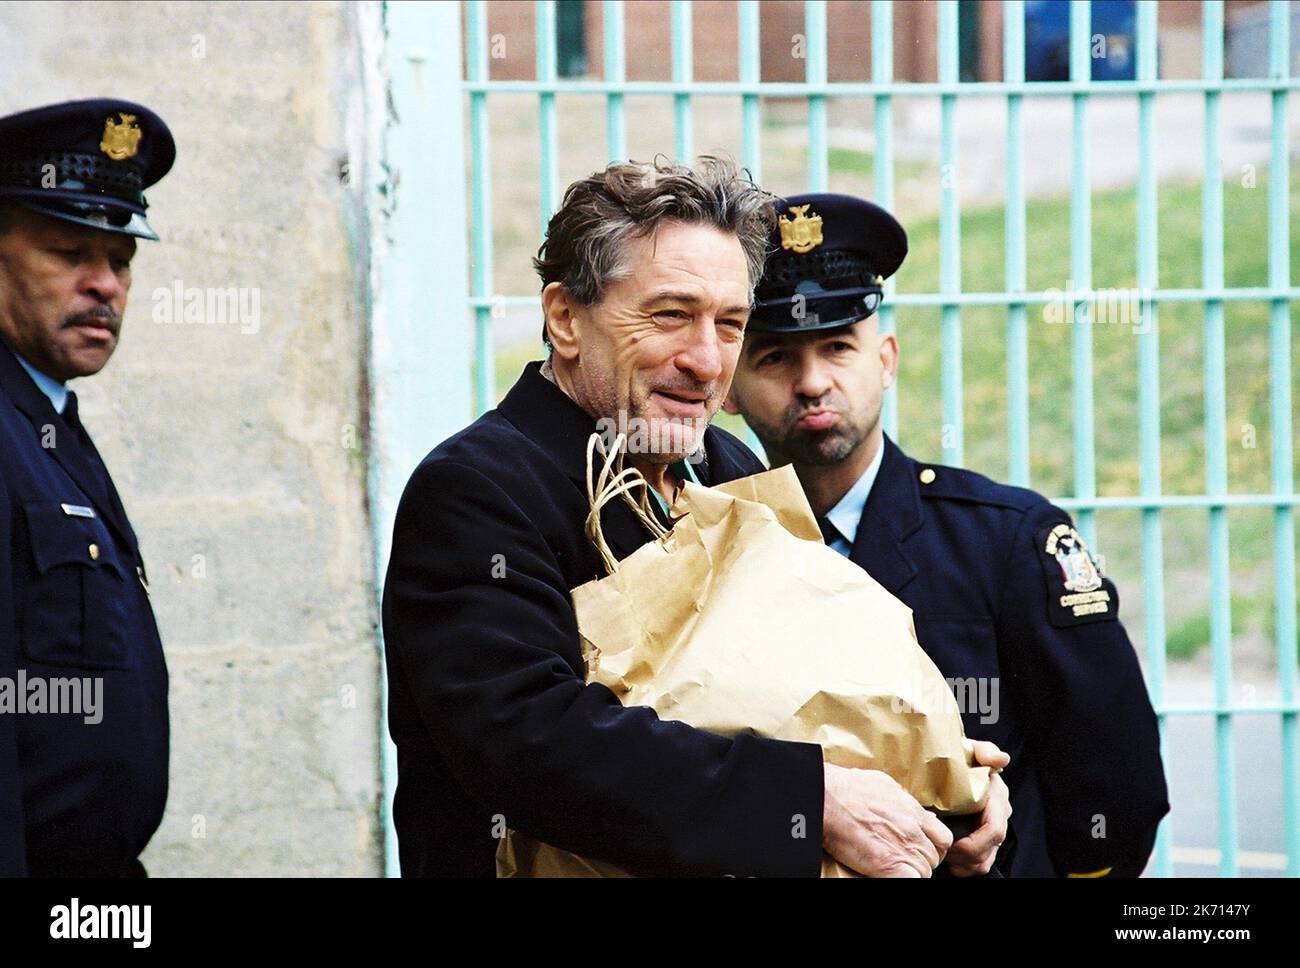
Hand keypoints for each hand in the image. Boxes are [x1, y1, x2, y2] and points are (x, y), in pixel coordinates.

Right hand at [822, 763, 953, 876]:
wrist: (828, 797)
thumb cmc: (849, 788)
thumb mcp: (886, 786)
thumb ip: (906, 802)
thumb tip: (916, 812)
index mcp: (913, 811)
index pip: (943, 839)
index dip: (933, 847)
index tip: (922, 849)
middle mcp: (913, 830)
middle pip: (934, 858)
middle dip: (921, 861)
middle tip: (902, 860)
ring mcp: (903, 848)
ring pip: (924, 872)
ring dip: (912, 872)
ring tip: (893, 867)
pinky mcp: (888, 864)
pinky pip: (912, 879)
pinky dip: (905, 879)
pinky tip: (891, 874)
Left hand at [946, 740, 1012, 875]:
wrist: (952, 764)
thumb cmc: (961, 759)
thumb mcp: (970, 749)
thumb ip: (984, 751)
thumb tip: (1000, 759)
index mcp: (997, 798)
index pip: (994, 830)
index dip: (974, 844)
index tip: (951, 844)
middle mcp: (998, 816)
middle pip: (989, 850)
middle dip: (964, 856)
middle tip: (941, 850)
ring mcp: (991, 830)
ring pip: (984, 861)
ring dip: (963, 864)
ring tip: (943, 854)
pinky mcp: (983, 840)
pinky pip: (979, 864)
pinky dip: (964, 867)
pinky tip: (949, 859)